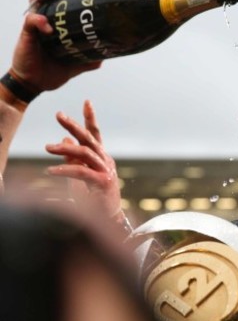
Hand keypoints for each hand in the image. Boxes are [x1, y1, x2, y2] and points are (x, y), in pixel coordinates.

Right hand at [11, 0, 101, 92]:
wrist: (36, 84)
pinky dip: (39, 21)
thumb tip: (109, 56)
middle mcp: (46, 19)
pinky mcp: (27, 33)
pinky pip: (31, 20)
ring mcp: (36, 24)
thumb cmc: (53, 71)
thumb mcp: (76, 64)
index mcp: (58, 23)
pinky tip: (48, 28)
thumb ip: (90, 59)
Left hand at [45, 100, 120, 217]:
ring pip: (85, 152)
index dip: (90, 118)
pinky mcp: (102, 182)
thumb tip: (64, 140)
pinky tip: (50, 170)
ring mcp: (106, 170)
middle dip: (74, 125)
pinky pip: (81, 171)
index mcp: (101, 157)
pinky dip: (65, 169)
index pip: (95, 134)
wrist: (107, 219)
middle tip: (58, 114)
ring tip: (47, 148)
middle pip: (89, 138)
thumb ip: (72, 158)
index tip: (87, 102)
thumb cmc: (92, 198)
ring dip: (64, 149)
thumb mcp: (79, 175)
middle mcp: (105, 160)